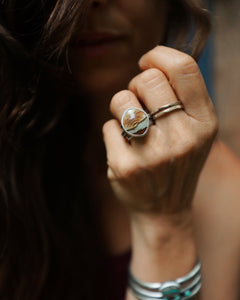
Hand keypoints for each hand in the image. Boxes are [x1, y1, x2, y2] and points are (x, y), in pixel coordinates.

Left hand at [103, 46, 216, 214]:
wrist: (164, 210)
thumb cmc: (177, 163)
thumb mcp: (195, 132)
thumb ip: (182, 98)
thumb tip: (150, 65)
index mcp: (204, 123)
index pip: (184, 68)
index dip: (159, 55)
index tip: (146, 61)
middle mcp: (182, 137)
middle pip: (147, 80)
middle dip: (136, 84)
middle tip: (138, 100)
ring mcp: (153, 154)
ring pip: (122, 99)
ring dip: (121, 106)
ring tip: (130, 125)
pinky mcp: (126, 167)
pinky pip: (108, 126)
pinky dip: (112, 132)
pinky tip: (124, 148)